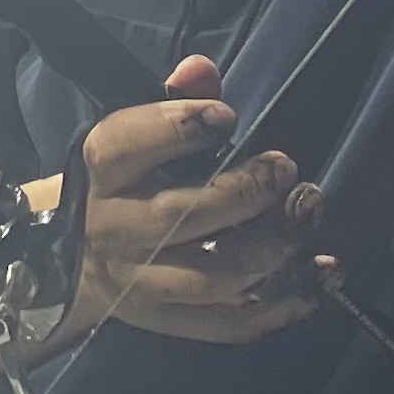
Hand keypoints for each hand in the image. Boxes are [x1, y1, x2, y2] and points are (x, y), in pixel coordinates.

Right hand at [59, 54, 334, 345]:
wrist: (72, 260)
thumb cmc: (125, 182)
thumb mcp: (134, 135)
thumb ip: (175, 99)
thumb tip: (203, 69)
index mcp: (102, 171)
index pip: (125, 147)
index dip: (177, 129)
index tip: (227, 117)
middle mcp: (115, 230)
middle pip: (178, 217)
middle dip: (243, 193)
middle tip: (287, 170)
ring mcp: (142, 284)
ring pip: (212, 277)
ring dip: (272, 248)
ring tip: (307, 213)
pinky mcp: (170, 323)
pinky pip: (231, 324)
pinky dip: (284, 304)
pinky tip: (321, 272)